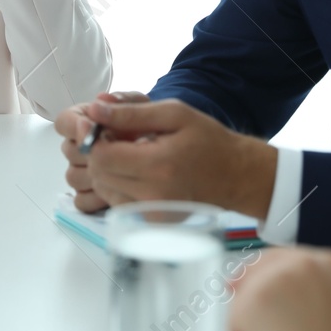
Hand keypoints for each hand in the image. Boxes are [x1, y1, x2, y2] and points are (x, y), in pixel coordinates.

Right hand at [55, 91, 148, 213]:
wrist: (173, 154)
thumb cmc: (157, 126)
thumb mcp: (149, 109)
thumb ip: (127, 102)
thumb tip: (99, 100)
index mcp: (86, 120)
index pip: (64, 121)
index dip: (76, 125)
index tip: (94, 127)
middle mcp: (79, 146)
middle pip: (69, 151)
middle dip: (93, 150)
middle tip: (121, 149)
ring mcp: (82, 173)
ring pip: (73, 177)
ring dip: (97, 174)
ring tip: (127, 170)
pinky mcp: (90, 197)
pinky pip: (82, 201)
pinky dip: (98, 198)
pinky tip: (124, 191)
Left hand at [83, 97, 277, 218]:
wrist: (235, 176)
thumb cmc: (207, 139)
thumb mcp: (174, 114)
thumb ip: (131, 112)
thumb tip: (94, 108)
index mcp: (157, 166)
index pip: (100, 156)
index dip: (96, 138)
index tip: (109, 127)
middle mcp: (151, 196)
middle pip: (99, 173)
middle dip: (100, 153)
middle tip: (122, 139)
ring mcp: (152, 214)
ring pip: (104, 189)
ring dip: (108, 170)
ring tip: (132, 155)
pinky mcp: (152, 222)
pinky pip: (118, 202)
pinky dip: (119, 185)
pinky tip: (138, 172)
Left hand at [227, 246, 330, 330]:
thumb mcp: (330, 309)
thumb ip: (304, 295)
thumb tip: (275, 299)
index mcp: (325, 262)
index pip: (281, 258)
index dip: (263, 278)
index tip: (251, 288)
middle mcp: (301, 262)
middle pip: (257, 269)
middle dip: (249, 298)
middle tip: (248, 327)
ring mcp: (276, 279)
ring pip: (243, 297)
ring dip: (249, 328)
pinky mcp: (254, 301)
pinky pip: (234, 321)